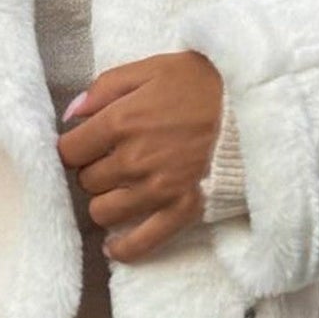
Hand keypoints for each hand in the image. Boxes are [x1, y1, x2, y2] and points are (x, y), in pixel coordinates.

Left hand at [57, 50, 223, 262]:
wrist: (251, 104)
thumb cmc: (200, 83)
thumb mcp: (150, 69)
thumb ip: (104, 88)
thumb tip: (72, 114)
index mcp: (119, 122)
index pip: (68, 152)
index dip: (74, 148)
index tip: (86, 145)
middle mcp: (132, 160)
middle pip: (86, 182)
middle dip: (94, 170)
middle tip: (112, 159)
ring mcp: (156, 189)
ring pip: (103, 212)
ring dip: (107, 200)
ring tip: (121, 188)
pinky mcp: (181, 209)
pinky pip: (141, 242)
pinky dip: (123, 248)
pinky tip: (114, 246)